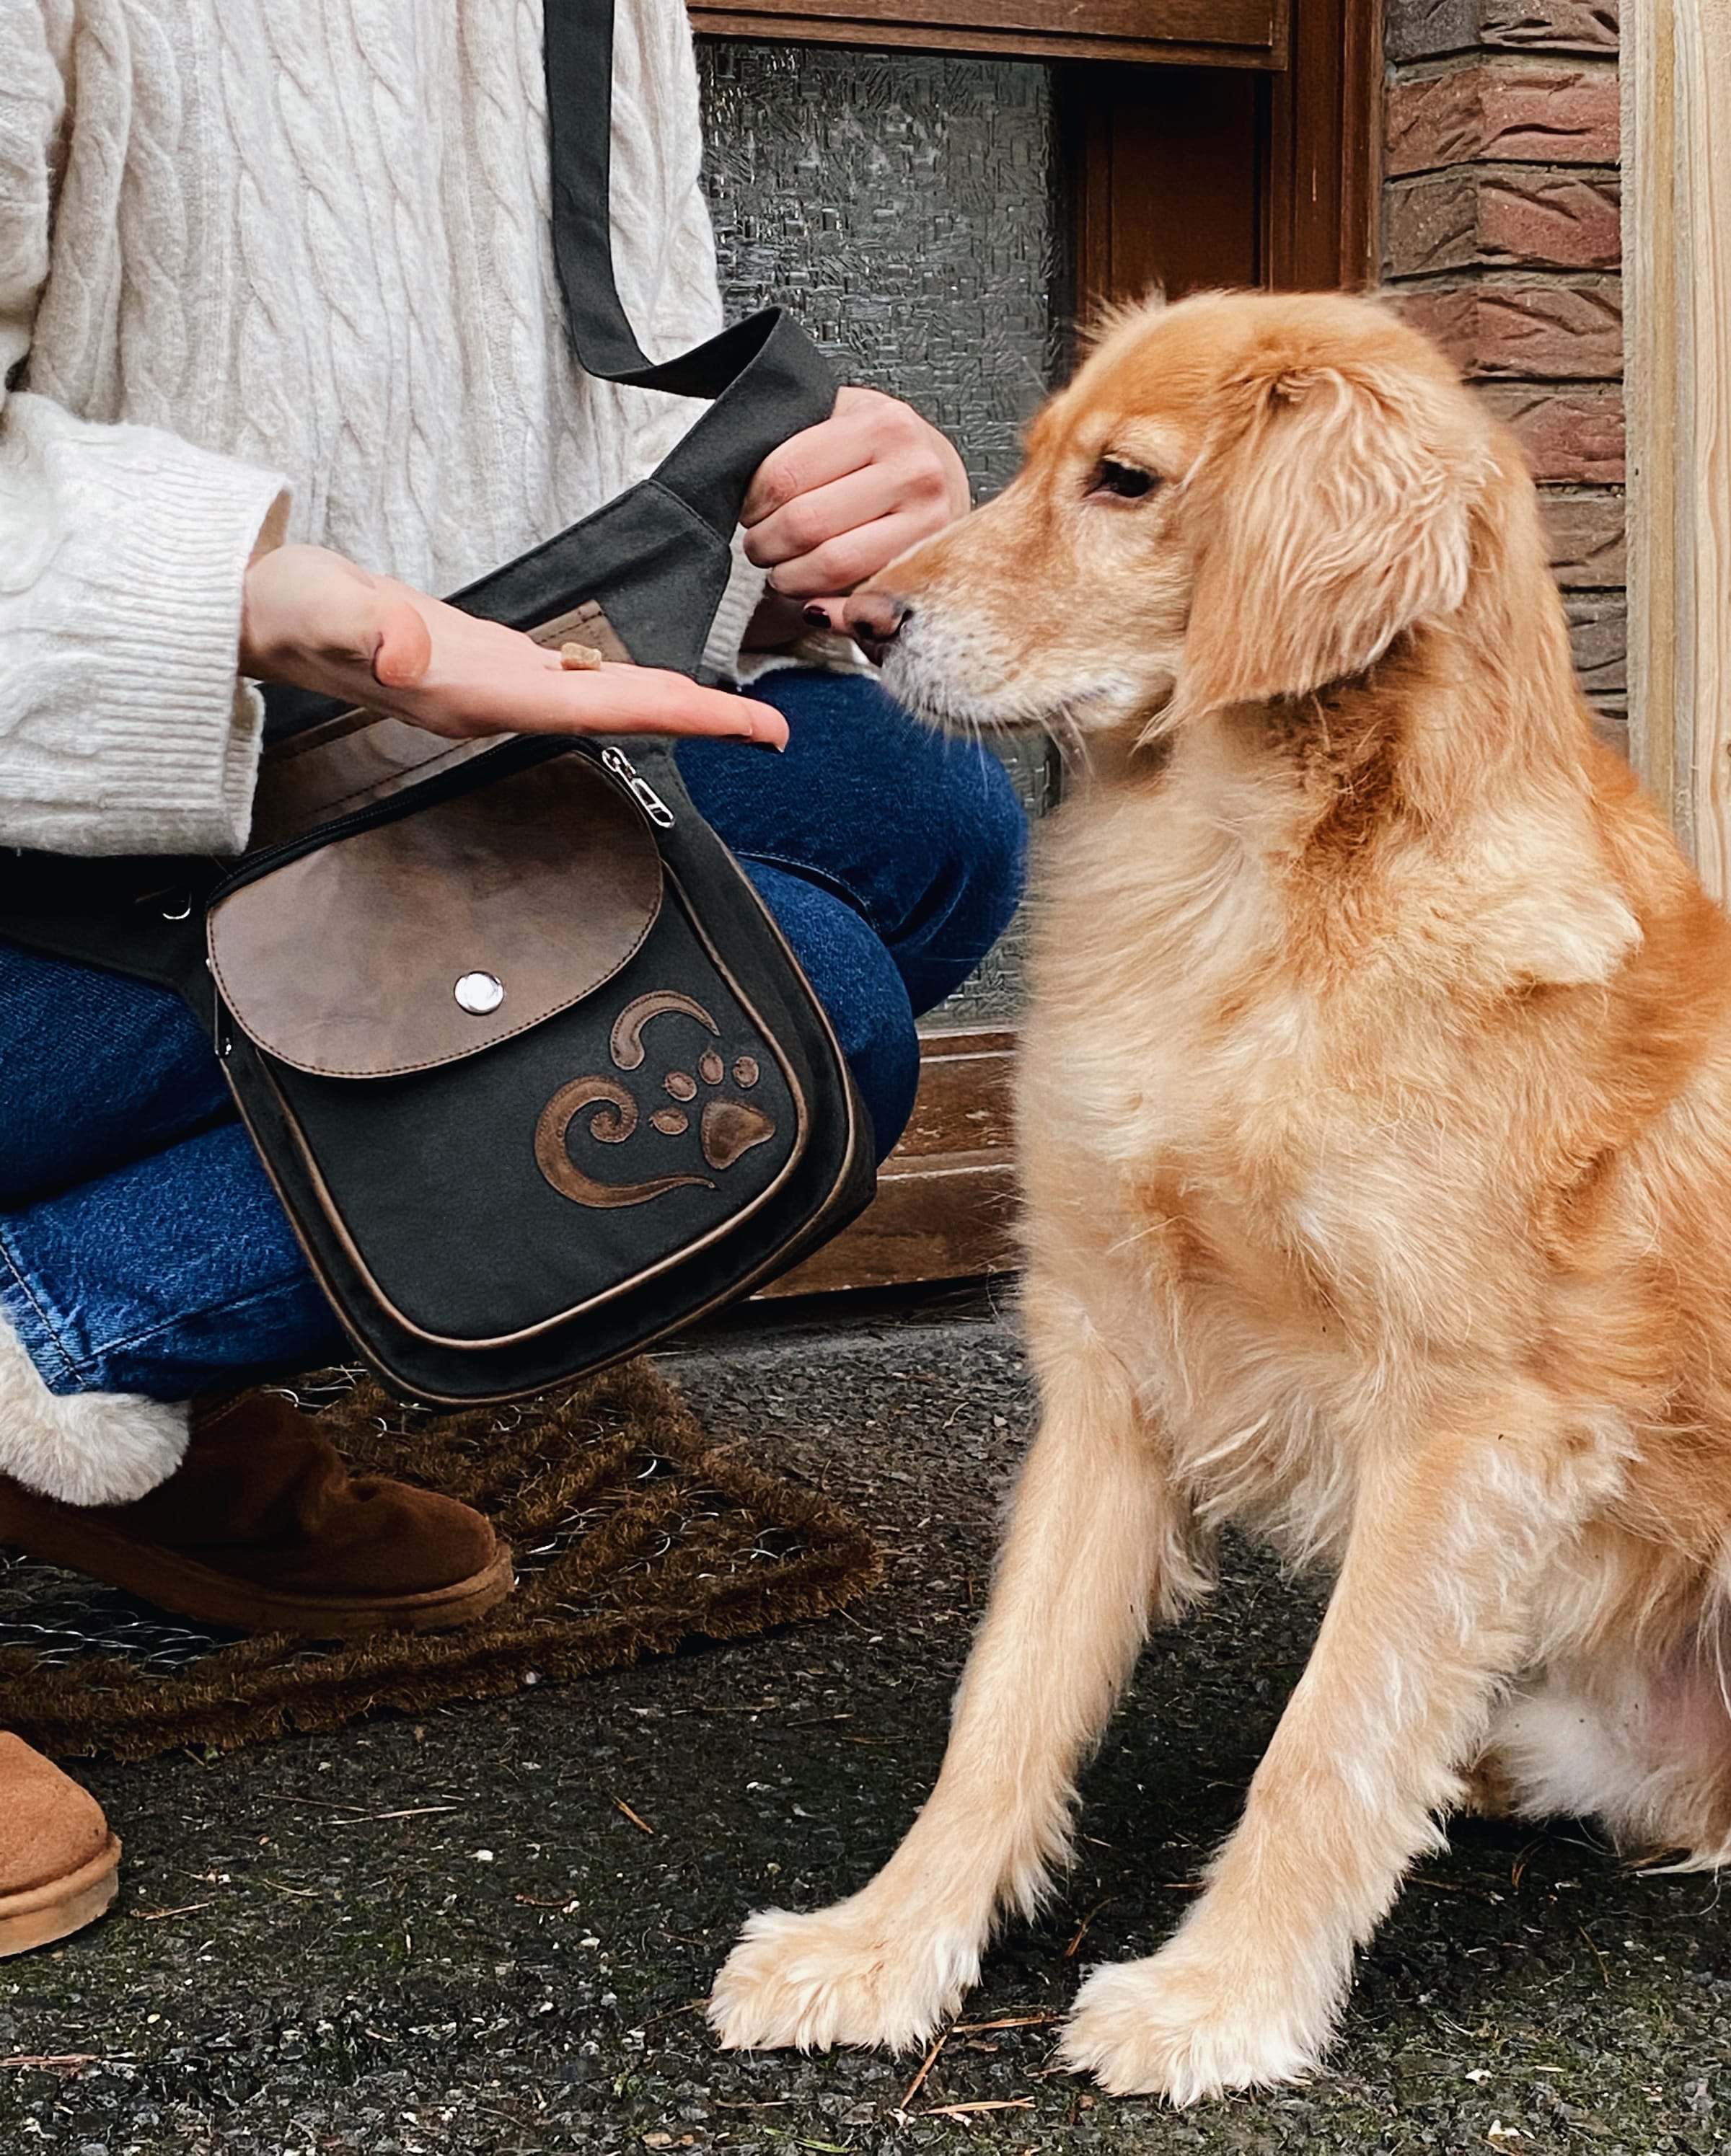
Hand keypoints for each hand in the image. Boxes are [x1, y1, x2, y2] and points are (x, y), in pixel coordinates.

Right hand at [238, 544, 788, 746]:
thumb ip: (364, 628)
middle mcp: (497, 702)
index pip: (597, 708)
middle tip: (776, 731)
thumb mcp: (322, 608)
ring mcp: (496, 689)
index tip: (745, 728)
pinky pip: (580, 684)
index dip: (676, 716)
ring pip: (604, 703)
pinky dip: (629, 686)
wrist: (261, 617)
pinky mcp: (491, 667)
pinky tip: (657, 686)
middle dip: (698, 723)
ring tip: (739, 715)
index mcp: (475, 694)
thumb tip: (409, 647)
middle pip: (617, 715)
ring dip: (672, 709)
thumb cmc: (290, 610)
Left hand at [741, 387, 968, 636]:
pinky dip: (825, 607)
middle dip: (766, 542)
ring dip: (790, 577)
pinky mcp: (928, 570)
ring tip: (782, 568)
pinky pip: (860, 602)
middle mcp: (914, 472)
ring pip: (831, 564)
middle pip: (805, 523)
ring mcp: (928, 524)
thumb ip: (798, 437)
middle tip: (760, 544)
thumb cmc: (881, 451)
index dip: (752, 501)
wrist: (942, 478)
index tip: (749, 509)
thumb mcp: (844, 421)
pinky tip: (812, 599)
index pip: (786, 473)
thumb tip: (736, 473)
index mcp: (884, 424)